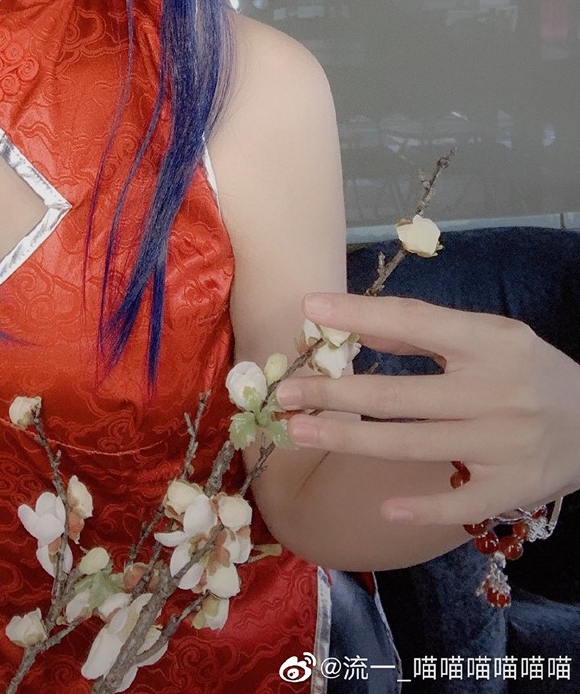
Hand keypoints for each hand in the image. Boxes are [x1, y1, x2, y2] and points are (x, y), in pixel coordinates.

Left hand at [273, 291, 579, 527]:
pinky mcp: (512, 487)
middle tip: (284, 393)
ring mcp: (503, 443)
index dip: (358, 313)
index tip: (308, 308)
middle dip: (333, 394)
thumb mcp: (490, 336)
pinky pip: (456, 503)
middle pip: (398, 394)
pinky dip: (418, 505)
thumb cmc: (530, 372)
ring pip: (410, 445)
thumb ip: (427, 331)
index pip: (414, 320)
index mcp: (490, 342)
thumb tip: (359, 327)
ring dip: (348, 441)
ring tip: (300, 431)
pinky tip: (381, 504)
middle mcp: (495, 391)